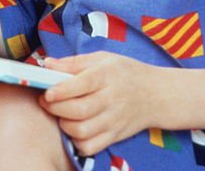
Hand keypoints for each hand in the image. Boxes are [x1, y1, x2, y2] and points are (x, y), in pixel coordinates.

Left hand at [40, 52, 161, 157]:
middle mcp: (111, 99)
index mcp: (106, 75)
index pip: (80, 84)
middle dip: (55, 108)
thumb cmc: (126, 73)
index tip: (46, 92)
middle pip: (78, 110)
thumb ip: (73, 62)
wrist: (158, 94)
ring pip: (82, 131)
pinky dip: (77, 142)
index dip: (59, 90)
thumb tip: (47, 64)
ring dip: (64, 125)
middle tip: (47, 102)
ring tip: (61, 115)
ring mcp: (114, 120)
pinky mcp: (115, 136)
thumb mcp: (103, 58)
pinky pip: (91, 147)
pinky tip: (75, 129)